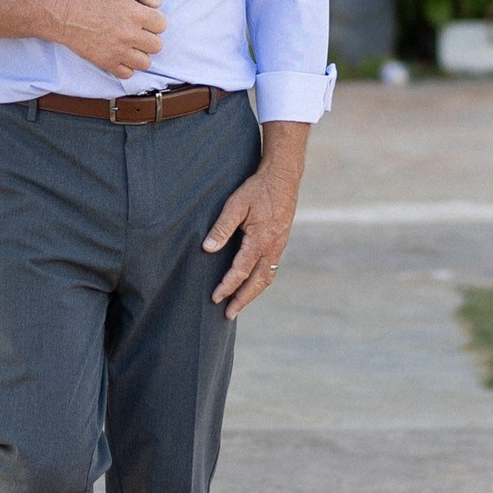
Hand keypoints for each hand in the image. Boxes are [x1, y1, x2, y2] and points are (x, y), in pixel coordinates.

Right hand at [50, 0, 166, 79]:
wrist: (63, 14)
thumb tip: (157, 4)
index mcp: (134, 13)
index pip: (162, 25)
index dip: (154, 21)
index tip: (143, 19)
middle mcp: (129, 34)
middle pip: (157, 46)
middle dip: (149, 38)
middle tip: (136, 33)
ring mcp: (118, 51)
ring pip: (145, 63)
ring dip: (140, 55)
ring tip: (129, 46)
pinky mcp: (106, 62)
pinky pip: (127, 74)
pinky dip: (126, 67)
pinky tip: (119, 56)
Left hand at [202, 127, 307, 318]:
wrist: (284, 177)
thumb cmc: (257, 189)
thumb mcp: (236, 205)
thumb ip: (222, 227)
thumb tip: (208, 249)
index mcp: (261, 240)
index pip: (241, 271)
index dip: (227, 286)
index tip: (215, 298)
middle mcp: (273, 247)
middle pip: (257, 282)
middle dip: (242, 299)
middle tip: (228, 314)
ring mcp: (279, 245)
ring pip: (267, 277)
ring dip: (253, 293)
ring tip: (239, 304)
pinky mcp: (281, 241)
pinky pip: (271, 267)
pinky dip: (261, 281)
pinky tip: (252, 284)